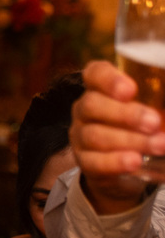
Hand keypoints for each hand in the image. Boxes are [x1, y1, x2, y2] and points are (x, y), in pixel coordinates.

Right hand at [71, 61, 164, 200]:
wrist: (136, 163)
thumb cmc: (146, 126)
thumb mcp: (154, 108)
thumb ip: (160, 102)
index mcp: (101, 89)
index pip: (95, 74)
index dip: (109, 80)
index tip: (131, 90)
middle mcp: (85, 110)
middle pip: (92, 105)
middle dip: (125, 114)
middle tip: (154, 122)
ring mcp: (81, 136)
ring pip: (95, 135)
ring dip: (129, 140)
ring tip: (159, 145)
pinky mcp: (84, 161)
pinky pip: (94, 161)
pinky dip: (116, 161)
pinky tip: (135, 161)